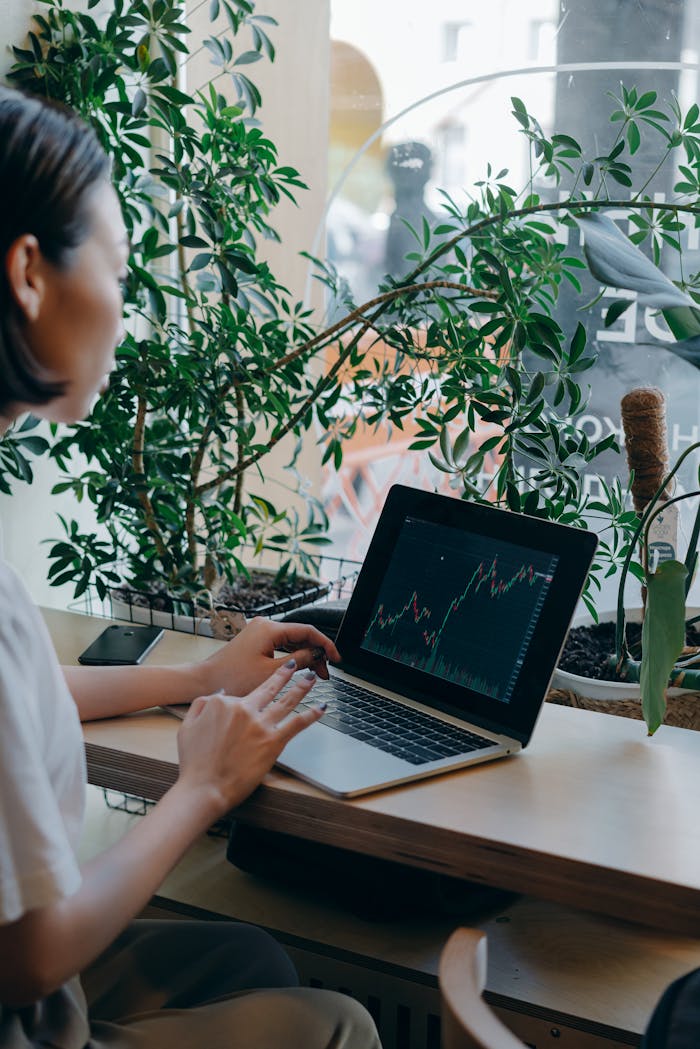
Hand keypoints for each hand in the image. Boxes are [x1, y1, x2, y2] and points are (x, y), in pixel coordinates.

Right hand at [176, 661, 323, 815]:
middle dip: (284, 674)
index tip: (251, 700)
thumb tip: (219, 694)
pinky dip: (311, 714)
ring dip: (302, 687)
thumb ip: (201, 705)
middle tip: (294, 666)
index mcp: (224, 703)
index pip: (241, 695)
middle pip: (269, 687)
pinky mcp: (273, 742)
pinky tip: (321, 708)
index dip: (245, 701)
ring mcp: (261, 725)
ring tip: (311, 678)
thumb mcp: (187, 726)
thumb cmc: (194, 763)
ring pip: (287, 700)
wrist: (204, 788)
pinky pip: (297, 723)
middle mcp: (244, 709)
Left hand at [198, 615, 339, 695]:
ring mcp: (259, 633)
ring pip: (291, 641)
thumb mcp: (271, 673)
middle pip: (300, 635)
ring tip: (316, 674)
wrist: (205, 681)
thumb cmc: (232, 678)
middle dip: (316, 653)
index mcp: (270, 628)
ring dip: (305, 656)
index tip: (336, 658)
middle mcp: (265, 625)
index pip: (307, 631)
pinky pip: (281, 645)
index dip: (325, 644)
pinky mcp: (255, 642)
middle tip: (325, 673)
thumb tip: (317, 655)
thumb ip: (299, 661)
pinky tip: (300, 669)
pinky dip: (292, 657)